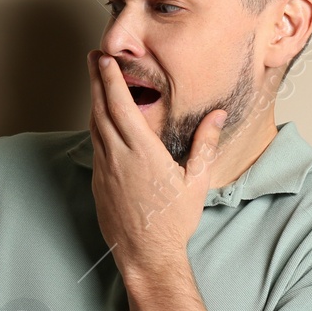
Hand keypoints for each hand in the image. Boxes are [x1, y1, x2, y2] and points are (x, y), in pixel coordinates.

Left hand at [87, 48, 224, 278]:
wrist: (146, 254)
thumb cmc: (173, 221)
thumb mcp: (196, 181)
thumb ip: (204, 144)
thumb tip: (218, 114)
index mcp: (142, 152)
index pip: (121, 106)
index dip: (110, 79)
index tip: (104, 59)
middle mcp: (118, 157)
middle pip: (100, 109)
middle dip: (95, 80)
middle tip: (92, 57)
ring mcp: (104, 170)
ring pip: (94, 126)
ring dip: (93, 101)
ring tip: (94, 80)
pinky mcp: (98, 182)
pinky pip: (95, 145)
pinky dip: (95, 125)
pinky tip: (99, 118)